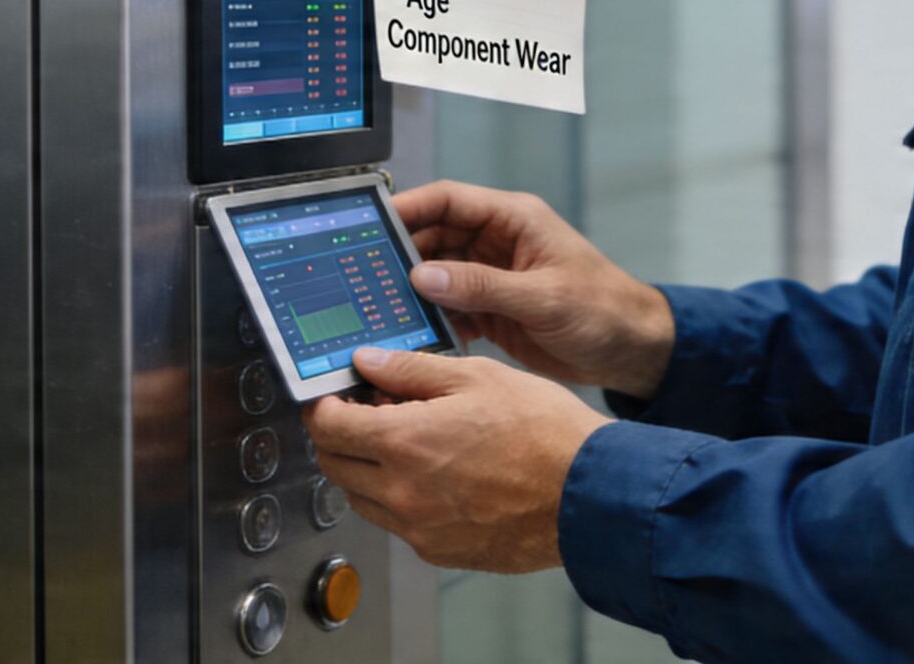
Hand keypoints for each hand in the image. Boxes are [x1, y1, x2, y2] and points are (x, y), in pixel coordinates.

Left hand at [304, 348, 608, 572]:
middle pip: (335, 465)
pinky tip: (435, 475)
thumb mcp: (477, 377)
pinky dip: (399, 499)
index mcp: (403, 443)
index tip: (335, 395)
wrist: (589, 495)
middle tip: (370, 412)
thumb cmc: (544, 432)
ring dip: (368, 469)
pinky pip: (397, 524)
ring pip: (361, 499)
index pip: (327, 428)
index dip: (323, 406)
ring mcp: (418, 529)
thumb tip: (367, 362)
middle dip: (340, 436)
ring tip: (409, 442)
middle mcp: (401, 493)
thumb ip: (411, 370)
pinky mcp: (439, 552)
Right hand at [396, 181, 674, 399]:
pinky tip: (414, 335)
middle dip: (401, 254)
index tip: (374, 222)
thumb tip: (425, 275)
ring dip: (413, 291)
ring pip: (437, 274)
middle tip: (366, 275)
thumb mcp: (544, 297)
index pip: (449, 200)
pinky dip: (431, 319)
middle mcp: (497, 243)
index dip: (410, 206)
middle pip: (434, 237)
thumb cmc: (604, 310)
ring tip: (382, 308)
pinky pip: (449, 308)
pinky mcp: (491, 310)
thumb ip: (484, 286)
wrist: (632, 351)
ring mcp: (492, 277)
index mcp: (513, 219)